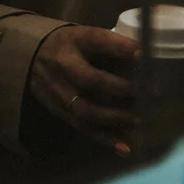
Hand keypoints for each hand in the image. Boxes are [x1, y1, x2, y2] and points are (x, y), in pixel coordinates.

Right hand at [30, 25, 140, 153]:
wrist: (32, 56)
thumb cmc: (74, 46)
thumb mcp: (89, 36)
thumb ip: (114, 46)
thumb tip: (151, 59)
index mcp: (75, 41)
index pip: (97, 41)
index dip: (120, 47)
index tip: (143, 53)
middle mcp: (63, 66)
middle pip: (88, 79)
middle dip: (120, 88)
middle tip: (149, 94)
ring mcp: (57, 91)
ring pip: (84, 109)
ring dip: (114, 118)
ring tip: (139, 120)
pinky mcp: (58, 111)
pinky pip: (81, 127)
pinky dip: (105, 138)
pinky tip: (126, 147)